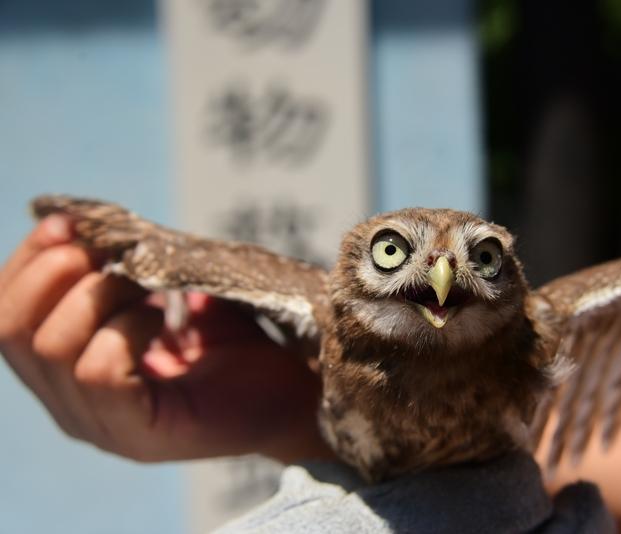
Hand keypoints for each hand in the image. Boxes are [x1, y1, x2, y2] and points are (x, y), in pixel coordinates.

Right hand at [0, 215, 331, 462]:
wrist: (293, 396)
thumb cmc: (235, 348)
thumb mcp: (168, 299)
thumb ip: (121, 272)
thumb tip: (81, 223)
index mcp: (67, 374)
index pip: (6, 319)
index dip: (26, 263)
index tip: (68, 223)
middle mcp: (70, 405)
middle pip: (12, 332)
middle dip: (55, 273)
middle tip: (110, 254)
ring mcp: (101, 427)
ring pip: (53, 347)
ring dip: (102, 297)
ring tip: (152, 292)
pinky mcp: (138, 435)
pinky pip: (100, 370)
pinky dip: (130, 329)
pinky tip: (168, 323)